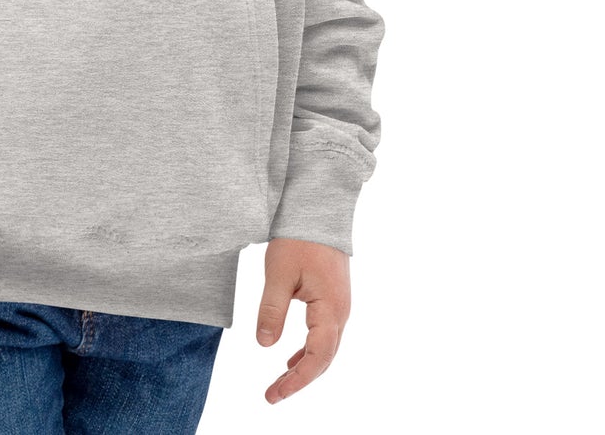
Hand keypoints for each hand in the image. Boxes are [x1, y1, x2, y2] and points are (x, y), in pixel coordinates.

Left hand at [255, 238, 350, 402]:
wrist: (317, 210)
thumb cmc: (298, 239)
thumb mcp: (278, 274)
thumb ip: (272, 310)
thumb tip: (264, 345)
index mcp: (330, 309)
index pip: (317, 357)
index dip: (297, 380)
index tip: (274, 394)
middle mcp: (340, 312)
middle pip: (324, 358)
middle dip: (299, 380)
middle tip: (271, 395)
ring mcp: (339, 306)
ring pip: (325, 348)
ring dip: (304, 366)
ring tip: (280, 382)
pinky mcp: (333, 298)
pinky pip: (324, 334)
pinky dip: (309, 350)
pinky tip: (292, 357)